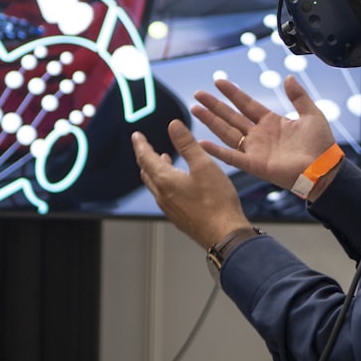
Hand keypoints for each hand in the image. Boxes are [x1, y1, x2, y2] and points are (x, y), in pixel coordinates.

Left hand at [132, 121, 251, 248]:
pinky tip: (177, 182)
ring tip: (162, 159)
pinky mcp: (178, 217)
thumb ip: (187, 144)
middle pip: (146, 172)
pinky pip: (163, 196)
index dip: (140, 144)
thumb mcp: (203, 165)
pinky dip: (164, 183)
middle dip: (145, 156)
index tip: (136, 136)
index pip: (145, 157)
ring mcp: (169, 208)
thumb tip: (174, 126)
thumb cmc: (216, 203)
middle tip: (145, 146)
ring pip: (155, 184)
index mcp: (165, 180)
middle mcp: (162, 195)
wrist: (224, 234)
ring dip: (155, 170)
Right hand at [191, 74, 336, 191]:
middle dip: (214, 105)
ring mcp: (254, 150)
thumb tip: (288, 77)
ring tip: (195, 110)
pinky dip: (216, 151)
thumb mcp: (311, 114)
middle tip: (198, 94)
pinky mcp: (254, 165)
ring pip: (227, 132)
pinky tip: (202, 143)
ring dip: (211, 121)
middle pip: (231, 116)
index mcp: (271, 122)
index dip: (232, 93)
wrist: (324, 168)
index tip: (218, 81)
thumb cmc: (321, 144)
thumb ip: (298, 96)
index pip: (246, 104)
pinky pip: (231, 157)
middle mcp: (259, 135)